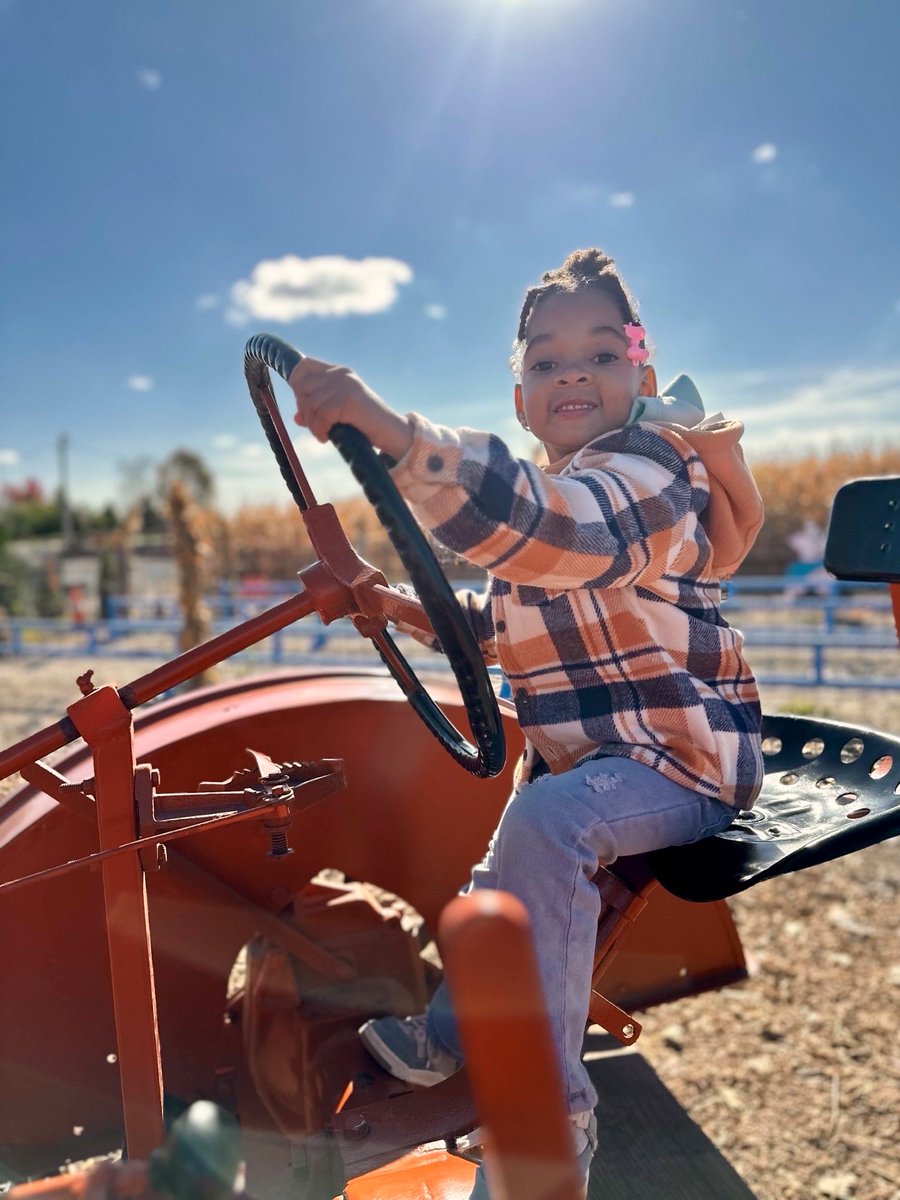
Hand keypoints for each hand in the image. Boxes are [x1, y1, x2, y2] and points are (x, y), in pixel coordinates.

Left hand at [289, 357, 413, 460]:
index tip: (302, 404)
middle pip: (303, 387)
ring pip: (310, 404)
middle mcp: (341, 374)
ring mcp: (346, 385)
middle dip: (304, 410)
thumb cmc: (365, 426)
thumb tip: (297, 417)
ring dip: (313, 424)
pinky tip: (326, 438)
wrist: (392, 433)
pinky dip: (320, 430)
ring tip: (323, 434)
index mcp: (339, 372)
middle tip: (316, 426)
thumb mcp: (338, 415)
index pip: (305, 366)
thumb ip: (318, 412)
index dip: (296, 383)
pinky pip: (321, 416)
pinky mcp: (348, 400)